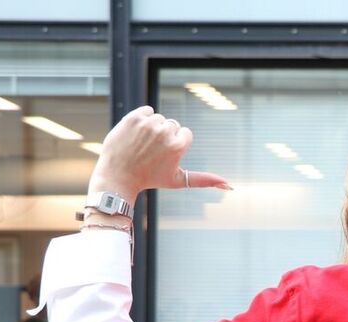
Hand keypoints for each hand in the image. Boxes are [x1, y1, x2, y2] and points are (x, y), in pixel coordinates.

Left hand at [87, 106, 230, 200]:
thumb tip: (230, 185)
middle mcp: (165, 132)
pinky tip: (136, 134)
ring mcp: (148, 124)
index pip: (185, 133)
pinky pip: (146, 110)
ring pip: (159, 118)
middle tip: (150, 152)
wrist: (118, 174)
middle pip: (172, 125)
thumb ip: (204, 180)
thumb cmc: (150, 179)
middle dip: (164, 136)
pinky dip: (142, 119)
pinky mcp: (133, 117)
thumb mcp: (178, 180)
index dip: (175, 144)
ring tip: (142, 144)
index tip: (163, 155)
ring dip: (152, 128)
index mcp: (178, 145)